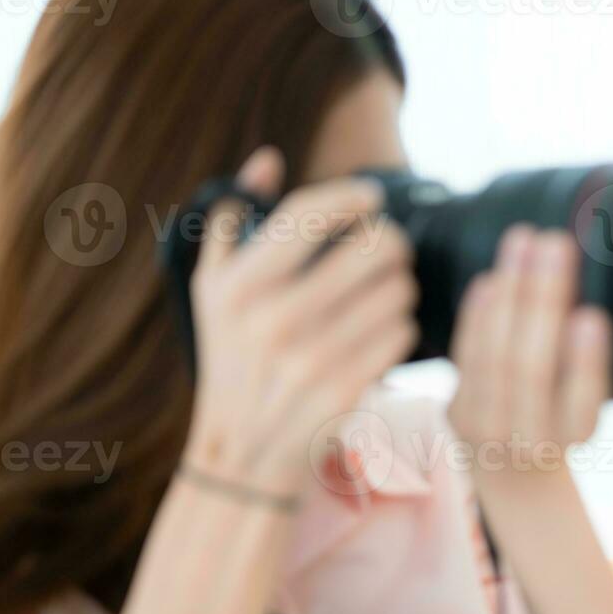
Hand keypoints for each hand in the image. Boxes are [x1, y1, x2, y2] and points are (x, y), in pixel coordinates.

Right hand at [183, 146, 420, 494]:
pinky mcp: (345, 391)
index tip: (371, 196)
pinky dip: (401, 327)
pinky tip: (386, 330)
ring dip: (401, 286)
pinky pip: (401, 334)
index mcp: (239, 286)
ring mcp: (311, 358)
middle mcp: (273, 320)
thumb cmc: (230, 359)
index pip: (309, 215)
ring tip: (389, 291)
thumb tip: (267, 161)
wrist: (240, 453)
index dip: (350, 197)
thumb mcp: (211, 290)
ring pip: (396, 291)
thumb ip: (233, 219)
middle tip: (390, 247)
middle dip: (390, 241)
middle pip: (370, 248)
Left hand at [446, 225, 612, 476]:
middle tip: (556, 243)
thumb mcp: (586, 405)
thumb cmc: (562, 423)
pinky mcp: (457, 412)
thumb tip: (592, 292)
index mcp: (575, 437)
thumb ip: (587, 364)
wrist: (515, 473)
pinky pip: (466, 355)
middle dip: (542, 300)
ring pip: (493, 355)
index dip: (584, 363)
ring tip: (524, 241)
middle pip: (529, 367)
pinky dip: (477, 312)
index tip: (591, 317)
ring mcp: (486, 430)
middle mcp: (529, 441)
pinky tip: (492, 276)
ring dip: (509, 290)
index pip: (581, 403)